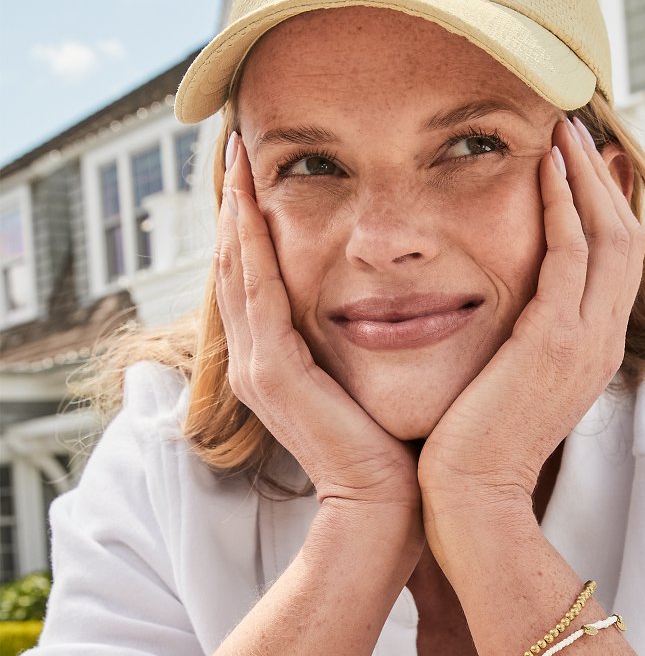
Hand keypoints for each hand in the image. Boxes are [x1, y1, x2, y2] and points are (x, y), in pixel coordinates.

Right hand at [215, 133, 421, 517]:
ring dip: (234, 212)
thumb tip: (398, 296)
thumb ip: (364, 339)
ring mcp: (256, 367)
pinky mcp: (271, 374)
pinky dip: (250, 247)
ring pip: (237, 270)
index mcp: (277, 360)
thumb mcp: (370, 378)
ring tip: (237, 159)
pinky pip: (256, 293)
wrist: (386, 507)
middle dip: (235, 205)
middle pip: (236, 265)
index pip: (257, 277)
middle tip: (238, 148)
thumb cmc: (390, 444)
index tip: (260, 174)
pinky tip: (250, 203)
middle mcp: (255, 360)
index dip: (251, 225)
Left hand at [418, 116, 644, 522]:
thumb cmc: (474, 443)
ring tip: (563, 130)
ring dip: (584, 176)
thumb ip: (519, 344)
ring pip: (606, 234)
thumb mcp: (510, 384)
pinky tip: (544, 166)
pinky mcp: (554, 339)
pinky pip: (569, 252)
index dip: (601, 207)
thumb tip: (502, 316)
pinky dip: (562, 204)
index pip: (612, 262)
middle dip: (599, 179)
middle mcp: (601, 339)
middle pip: (622, 237)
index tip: (578, 165)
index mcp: (591, 349)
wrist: (470, 495)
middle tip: (573, 131)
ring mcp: (585, 339)